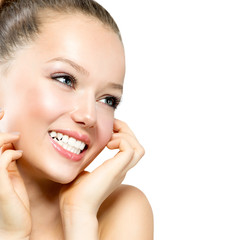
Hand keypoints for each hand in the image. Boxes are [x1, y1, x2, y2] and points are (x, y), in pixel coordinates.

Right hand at [0, 111, 30, 238]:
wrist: (14, 225)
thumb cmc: (14, 200)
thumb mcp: (10, 174)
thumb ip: (9, 159)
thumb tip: (13, 142)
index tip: (1, 112)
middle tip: (3, 112)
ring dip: (2, 137)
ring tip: (16, 136)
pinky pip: (1, 159)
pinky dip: (10, 152)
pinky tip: (19, 154)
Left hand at [59, 119, 144, 215]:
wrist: (74, 208)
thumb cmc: (73, 194)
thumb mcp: (82, 171)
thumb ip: (86, 162)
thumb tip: (81, 151)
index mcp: (114, 170)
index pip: (128, 149)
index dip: (120, 135)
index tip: (108, 129)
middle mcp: (121, 169)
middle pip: (136, 147)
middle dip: (125, 131)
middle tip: (112, 126)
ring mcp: (121, 170)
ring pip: (138, 148)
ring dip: (125, 135)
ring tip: (110, 137)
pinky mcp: (118, 169)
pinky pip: (130, 148)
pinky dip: (121, 141)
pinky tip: (108, 144)